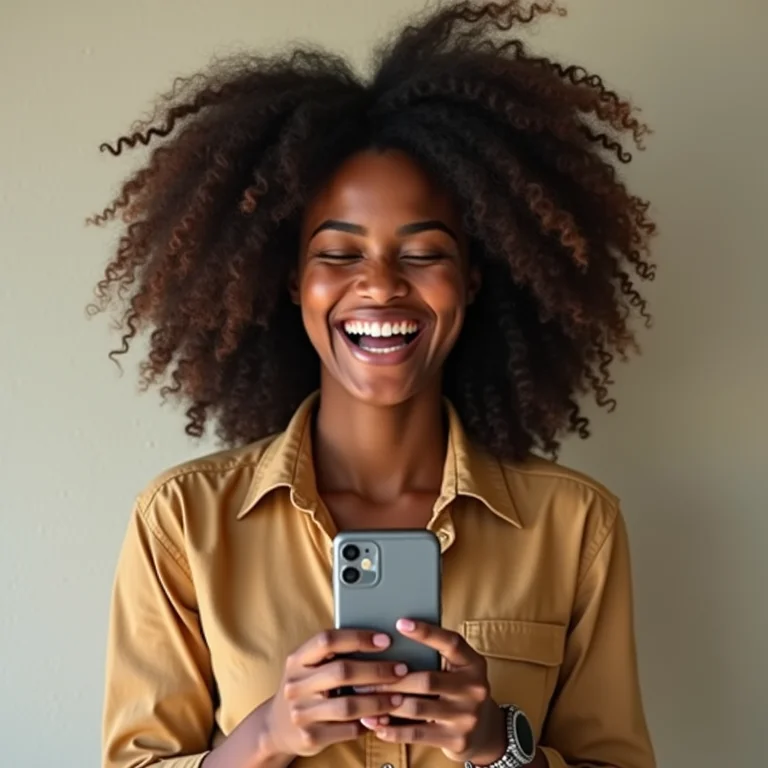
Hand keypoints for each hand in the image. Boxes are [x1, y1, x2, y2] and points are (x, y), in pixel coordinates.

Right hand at [262, 629, 409, 758]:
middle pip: (342, 671)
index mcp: (297, 659)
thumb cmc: (305, 688)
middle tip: (401, 669)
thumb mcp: (308, 666)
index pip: (327, 640)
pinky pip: (347, 730)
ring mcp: (301, 712)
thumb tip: (379, 639)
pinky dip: (369, 723)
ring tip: (399, 697)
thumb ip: (332, 654)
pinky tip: (383, 718)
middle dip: (376, 670)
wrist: (276, 727)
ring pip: (348, 705)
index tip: (385, 640)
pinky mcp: (310, 737)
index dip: (358, 638)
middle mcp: (295, 684)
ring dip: (378, 700)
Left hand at [359, 619, 506, 764]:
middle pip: (427, 679)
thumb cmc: (459, 690)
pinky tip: (376, 724)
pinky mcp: (456, 740)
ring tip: (363, 698)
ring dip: (386, 703)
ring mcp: (467, 716)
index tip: (400, 623)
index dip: (426, 632)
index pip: (451, 643)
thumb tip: (392, 639)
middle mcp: (475, 688)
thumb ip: (436, 655)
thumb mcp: (457, 668)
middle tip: (364, 675)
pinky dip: (393, 729)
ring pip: (418, 707)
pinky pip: (417, 734)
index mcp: (473, 663)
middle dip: (391, 678)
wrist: (486, 731)